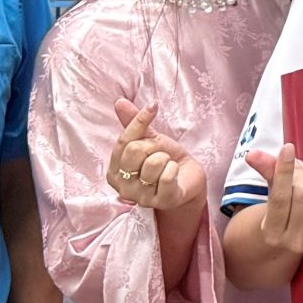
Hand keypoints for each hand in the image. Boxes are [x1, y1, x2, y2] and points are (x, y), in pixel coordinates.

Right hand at [107, 99, 205, 213]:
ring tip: (167, 166)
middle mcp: (122, 187)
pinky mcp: (162, 201)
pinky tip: (174, 175)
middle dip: (155, 146)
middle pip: (135, 151)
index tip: (154, 106)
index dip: (139, 121)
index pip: (123, 141)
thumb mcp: (150, 139)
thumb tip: (119, 101)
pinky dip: (175, 169)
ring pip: (153, 162)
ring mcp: (141, 197)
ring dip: (166, 159)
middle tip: (161, 154)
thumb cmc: (165, 160)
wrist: (188, 180)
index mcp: (114, 171)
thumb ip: (134, 123)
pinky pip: (167, 176)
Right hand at [243, 146, 302, 254]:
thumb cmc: (281, 210)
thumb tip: (252, 154)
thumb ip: (264, 172)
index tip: (287, 148)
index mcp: (272, 234)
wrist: (294, 236)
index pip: (280, 197)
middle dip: (300, 172)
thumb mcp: (270, 192)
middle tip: (297, 163)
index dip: (284, 170)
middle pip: (301, 194)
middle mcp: (296, 241)